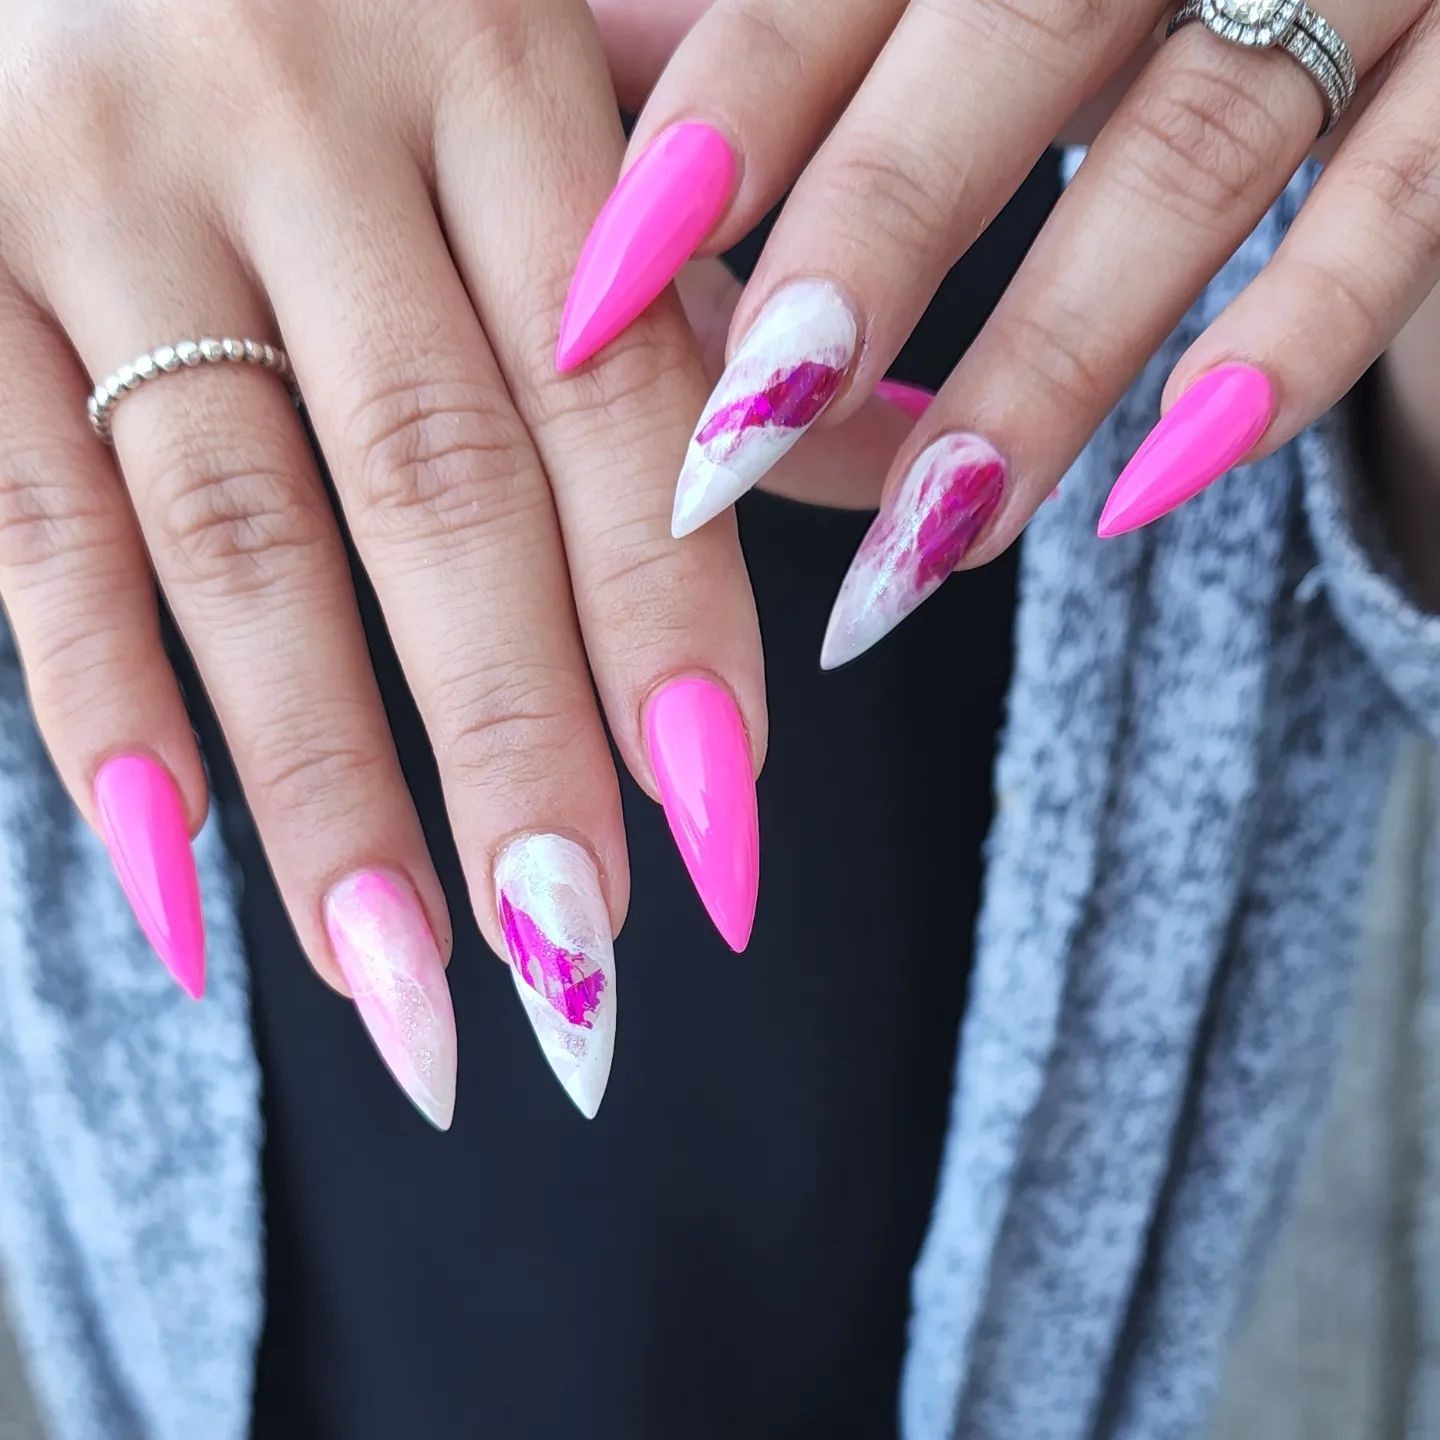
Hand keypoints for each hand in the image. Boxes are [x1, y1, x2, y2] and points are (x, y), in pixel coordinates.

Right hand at [0, 0, 769, 1124]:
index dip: (668, 617)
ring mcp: (97, 188)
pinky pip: (21, 518)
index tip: (721, 823)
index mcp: (491, 60)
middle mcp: (297, 120)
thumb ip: (719, 274)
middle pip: (432, 487)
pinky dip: (97, 704)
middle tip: (577, 961)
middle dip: (511, 743)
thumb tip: (904, 461)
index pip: (611, 392)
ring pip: (233, 540)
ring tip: (404, 988)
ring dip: (323, 789)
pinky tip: (174, 874)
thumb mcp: (575, 71)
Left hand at [580, 0, 1439, 665]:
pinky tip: (1160, 481)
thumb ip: (838, 60)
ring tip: (911, 552)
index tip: (598, 303)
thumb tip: (625, 206)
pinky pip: (1409, 203)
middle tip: (730, 444)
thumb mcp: (972, 4)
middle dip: (867, 242)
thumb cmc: (1132, 4)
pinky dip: (1292, 345)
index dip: (726, 115)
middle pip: (1014, 26)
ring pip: (1198, 145)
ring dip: (1041, 366)